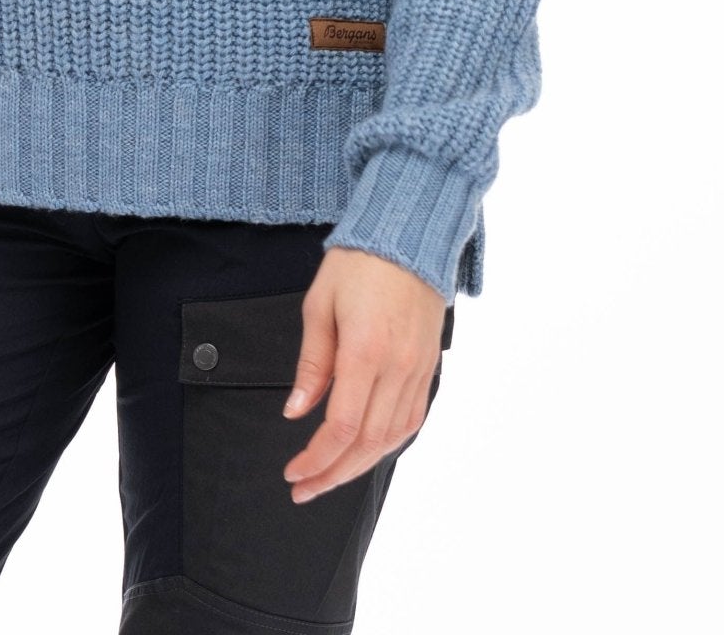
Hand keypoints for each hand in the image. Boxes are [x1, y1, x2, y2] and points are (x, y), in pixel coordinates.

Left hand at [281, 245, 446, 502]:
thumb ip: (312, 364)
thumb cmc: (358, 263)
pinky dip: (387, 443)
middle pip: (368, 443)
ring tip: (330, 476)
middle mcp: (398, 366)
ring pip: (393, 438)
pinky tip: (366, 450)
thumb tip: (296, 412)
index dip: (316, 458)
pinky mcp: (430, 366)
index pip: (342, 426)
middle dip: (333, 473)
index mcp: (366, 350)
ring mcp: (419, 369)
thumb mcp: (319, 305)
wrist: (408, 234)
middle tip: (304, 488)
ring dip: (360, 465)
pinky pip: (411, 419)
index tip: (293, 472)